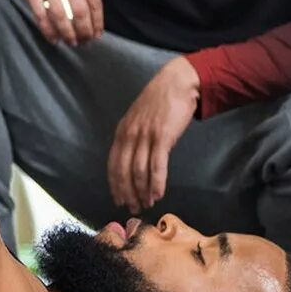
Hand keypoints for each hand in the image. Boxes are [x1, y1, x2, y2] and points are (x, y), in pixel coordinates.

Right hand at [0, 0, 102, 44]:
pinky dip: (48, 30)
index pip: (94, 0)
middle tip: (85, 42)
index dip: (98, 21)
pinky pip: (40, 14)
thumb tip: (91, 9)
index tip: (97, 34)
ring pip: (60, 16)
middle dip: (85, 31)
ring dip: (67, 33)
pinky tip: (53, 38)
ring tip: (71, 42)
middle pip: (80, 11)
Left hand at [108, 58, 200, 212]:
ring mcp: (145, 136)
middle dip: (127, 193)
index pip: (113, 164)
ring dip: (142, 191)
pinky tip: (158, 194)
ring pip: (139, 171)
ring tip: (147, 204)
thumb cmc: (159, 102)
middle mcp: (130, 135)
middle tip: (133, 208)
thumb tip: (133, 160)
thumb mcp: (138, 119)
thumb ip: (134, 138)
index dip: (115, 184)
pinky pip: (157, 165)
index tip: (118, 199)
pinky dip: (156, 183)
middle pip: (124, 171)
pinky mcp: (162, 137)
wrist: (177, 83)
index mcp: (122, 132)